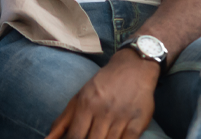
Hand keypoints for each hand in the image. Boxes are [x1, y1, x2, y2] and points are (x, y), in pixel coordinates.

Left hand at [45, 48, 159, 138]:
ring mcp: (122, 118)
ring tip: (100, 136)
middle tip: (89, 137)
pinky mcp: (138, 123)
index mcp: (86, 104)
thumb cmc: (102, 85)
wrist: (133, 68)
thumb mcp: (79, 98)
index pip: (75, 136)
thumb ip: (63, 121)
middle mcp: (103, 111)